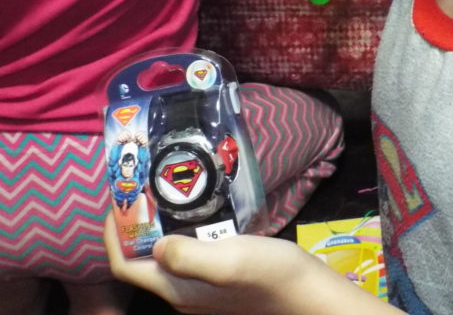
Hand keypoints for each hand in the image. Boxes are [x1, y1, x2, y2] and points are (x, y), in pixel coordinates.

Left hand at [104, 214, 398, 314]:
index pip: (124, 265)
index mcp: (176, 288)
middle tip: (143, 190)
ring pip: (165, 257)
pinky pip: (188, 255)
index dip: (114, 234)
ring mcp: (201, 289)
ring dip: (158, 228)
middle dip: (135, 226)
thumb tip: (155, 244)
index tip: (119, 199)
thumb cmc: (269, 275)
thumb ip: (188, 255)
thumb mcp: (228, 260)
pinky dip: (183, 232)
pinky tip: (202, 213)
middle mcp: (181, 292)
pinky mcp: (219, 282)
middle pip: (141, 261)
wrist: (307, 294)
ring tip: (168, 195)